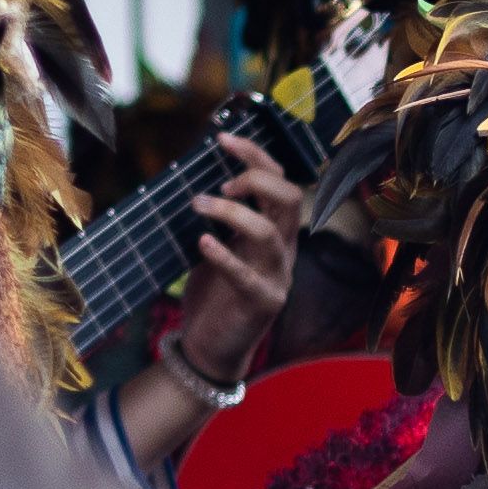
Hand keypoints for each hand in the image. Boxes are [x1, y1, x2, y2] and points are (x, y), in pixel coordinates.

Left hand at [172, 131, 301, 380]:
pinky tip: (202, 243)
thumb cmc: (214, 294)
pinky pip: (246, 275)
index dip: (256, 155)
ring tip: (198, 205)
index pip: (280, 181)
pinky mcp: (261, 303)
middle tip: (221, 184)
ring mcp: (276, 277)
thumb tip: (199, 175)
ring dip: (232, 213)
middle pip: (289, 199)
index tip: (222, 140)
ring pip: (269, 233)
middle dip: (255, 178)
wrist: (211, 348)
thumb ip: (223, 218)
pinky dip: (224, 255)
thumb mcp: (221, 246)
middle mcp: (283, 250)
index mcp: (276, 232)